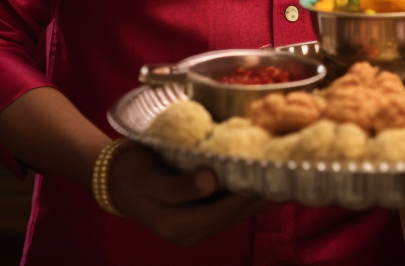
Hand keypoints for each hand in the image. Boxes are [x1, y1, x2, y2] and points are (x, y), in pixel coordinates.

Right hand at [109, 145, 269, 245]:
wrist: (115, 180)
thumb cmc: (132, 176)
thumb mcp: (150, 180)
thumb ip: (180, 186)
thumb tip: (211, 181)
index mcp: (180, 227)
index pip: (225, 211)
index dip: (250, 195)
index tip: (272, 175)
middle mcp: (192, 231)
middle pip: (235, 213)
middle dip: (261, 195)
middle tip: (288, 172)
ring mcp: (196, 225)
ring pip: (234, 210)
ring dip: (256, 194)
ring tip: (281, 173)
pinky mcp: (199, 213)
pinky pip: (227, 204)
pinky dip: (243, 191)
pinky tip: (259, 175)